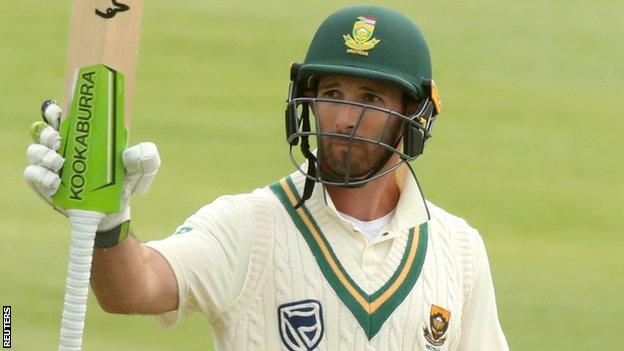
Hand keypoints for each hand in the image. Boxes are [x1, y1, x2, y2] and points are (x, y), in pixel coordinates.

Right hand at [24, 100, 160, 230]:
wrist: (114, 213)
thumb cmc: (123, 185)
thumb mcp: (140, 171)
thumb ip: (145, 159)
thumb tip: (141, 150)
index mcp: (83, 139)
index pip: (63, 118)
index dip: (55, 111)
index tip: (58, 111)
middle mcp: (64, 149)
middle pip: (43, 131)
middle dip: (47, 133)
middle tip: (58, 141)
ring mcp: (51, 167)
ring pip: (34, 151)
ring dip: (43, 154)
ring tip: (60, 164)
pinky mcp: (44, 185)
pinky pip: (31, 174)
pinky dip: (40, 175)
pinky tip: (55, 182)